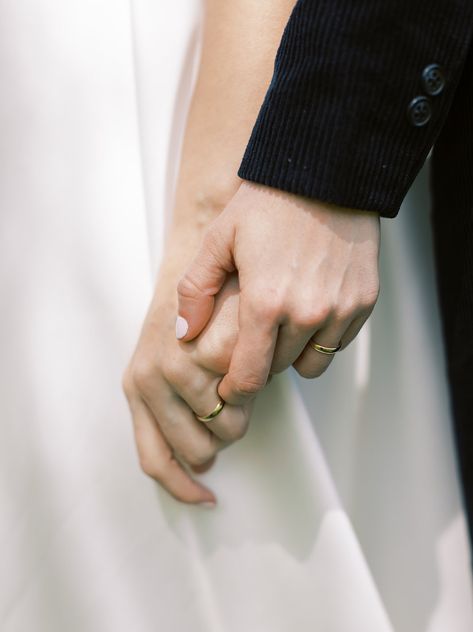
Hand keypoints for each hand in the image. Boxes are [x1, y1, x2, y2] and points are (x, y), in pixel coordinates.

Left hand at [123, 267, 250, 505]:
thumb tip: (192, 454)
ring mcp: (194, 360)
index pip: (155, 459)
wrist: (214, 229)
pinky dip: (266, 378)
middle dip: (221, 436)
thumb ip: (165, 395)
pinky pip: (257, 386)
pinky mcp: (231, 346)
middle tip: (231, 406)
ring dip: (244, 407)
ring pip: (232, 421)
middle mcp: (158, 373)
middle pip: (202, 447)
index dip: (181, 487)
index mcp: (138, 380)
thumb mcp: (160, 347)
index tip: (206, 498)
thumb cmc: (189, 298)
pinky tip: (261, 352)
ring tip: (242, 372)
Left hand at [176, 181, 380, 405]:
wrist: (327, 170)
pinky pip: (339, 342)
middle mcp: (307, 314)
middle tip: (253, 339)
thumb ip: (195, 290)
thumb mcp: (219, 238)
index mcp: (265, 303)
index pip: (250, 376)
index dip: (236, 391)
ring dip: (293, 352)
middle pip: (278, 369)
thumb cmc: (267, 202)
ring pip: (312, 362)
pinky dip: (322, 336)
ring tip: (282, 323)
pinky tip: (310, 307)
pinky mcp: (364, 301)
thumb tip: (183, 335)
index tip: (229, 391)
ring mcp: (340, 309)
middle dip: (261, 361)